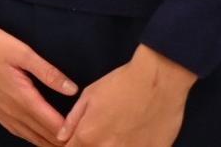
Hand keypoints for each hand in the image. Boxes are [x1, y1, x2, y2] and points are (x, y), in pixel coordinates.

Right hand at [0, 18, 76, 145]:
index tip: (89, 137)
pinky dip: (30, 137)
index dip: (73, 135)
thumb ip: (47, 72)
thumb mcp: (20, 50)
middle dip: (63, 144)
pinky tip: (35, 137)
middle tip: (83, 144)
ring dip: (47, 143)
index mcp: (21, 97)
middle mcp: (11, 110)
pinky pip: (15, 130)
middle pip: (43, 136)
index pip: (54, 126)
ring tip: (64, 146)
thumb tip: (73, 90)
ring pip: (28, 136)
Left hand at [59, 45, 193, 145]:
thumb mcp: (89, 97)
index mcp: (88, 136)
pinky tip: (133, 138)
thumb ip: (73, 121)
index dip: (72, 146)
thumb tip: (62, 137)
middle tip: (99, 134)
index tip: (77, 140)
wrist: (159, 81)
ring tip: (117, 134)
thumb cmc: (122, 84)